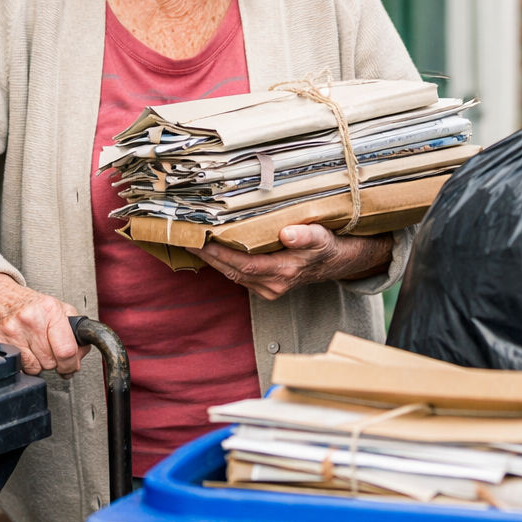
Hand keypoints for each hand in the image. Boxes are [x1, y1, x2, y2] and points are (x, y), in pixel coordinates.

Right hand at [0, 273, 87, 375]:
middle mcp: (30, 320)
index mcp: (49, 309)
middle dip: (54, 361)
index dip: (72, 364)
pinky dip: (22, 364)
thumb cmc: (25, 303)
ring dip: (37, 363)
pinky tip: (21, 350)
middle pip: (51, 362)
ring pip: (35, 368)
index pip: (66, 350)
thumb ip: (73, 327)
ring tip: (33, 347)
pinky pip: (17, 367)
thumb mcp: (54, 306)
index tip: (71, 366)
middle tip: (48, 350)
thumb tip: (82, 351)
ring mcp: (11, 332)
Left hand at [193, 225, 392, 300]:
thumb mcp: (323, 237)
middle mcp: (272, 285)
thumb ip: (306, 235)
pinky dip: (223, 262)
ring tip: (190, 240)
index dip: (219, 253)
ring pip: (232, 274)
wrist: (339, 264)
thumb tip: (286, 233)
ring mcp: (268, 288)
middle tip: (182, 236)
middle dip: (206, 255)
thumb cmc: (329, 247)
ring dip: (211, 259)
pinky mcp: (266, 285)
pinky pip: (238, 275)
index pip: (243, 264)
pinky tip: (210, 249)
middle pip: (231, 271)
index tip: (198, 238)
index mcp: (284, 272)